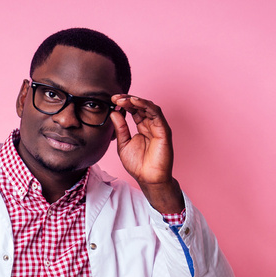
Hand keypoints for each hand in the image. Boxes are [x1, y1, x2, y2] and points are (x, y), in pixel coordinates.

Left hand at [110, 95, 184, 213]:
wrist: (149, 179)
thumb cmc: (138, 165)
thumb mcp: (123, 144)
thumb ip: (120, 128)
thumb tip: (114, 112)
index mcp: (142, 127)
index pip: (134, 110)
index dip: (124, 103)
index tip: (112, 100)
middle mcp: (151, 124)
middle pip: (141, 106)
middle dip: (128, 99)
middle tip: (115, 97)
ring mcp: (158, 126)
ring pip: (149, 107)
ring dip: (136, 100)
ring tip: (123, 99)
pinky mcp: (164, 130)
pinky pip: (156, 113)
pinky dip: (146, 105)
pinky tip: (135, 102)